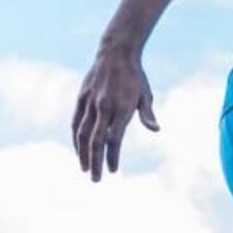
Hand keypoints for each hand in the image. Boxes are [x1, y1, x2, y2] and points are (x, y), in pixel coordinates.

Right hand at [71, 44, 158, 181]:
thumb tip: (156, 129)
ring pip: (83, 134)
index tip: (114, 170)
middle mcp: (103, 107)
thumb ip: (147, 114)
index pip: (114, 139)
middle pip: (96, 141)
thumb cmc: (135, 77)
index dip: (113, 156)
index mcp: (121, 108)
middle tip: (95, 180)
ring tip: (84, 169)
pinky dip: (76, 138)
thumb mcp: (145, 95)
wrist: (116, 52)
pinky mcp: (81, 98)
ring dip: (82, 154)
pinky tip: (79, 149)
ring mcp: (90, 102)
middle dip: (95, 162)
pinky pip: (76, 122)